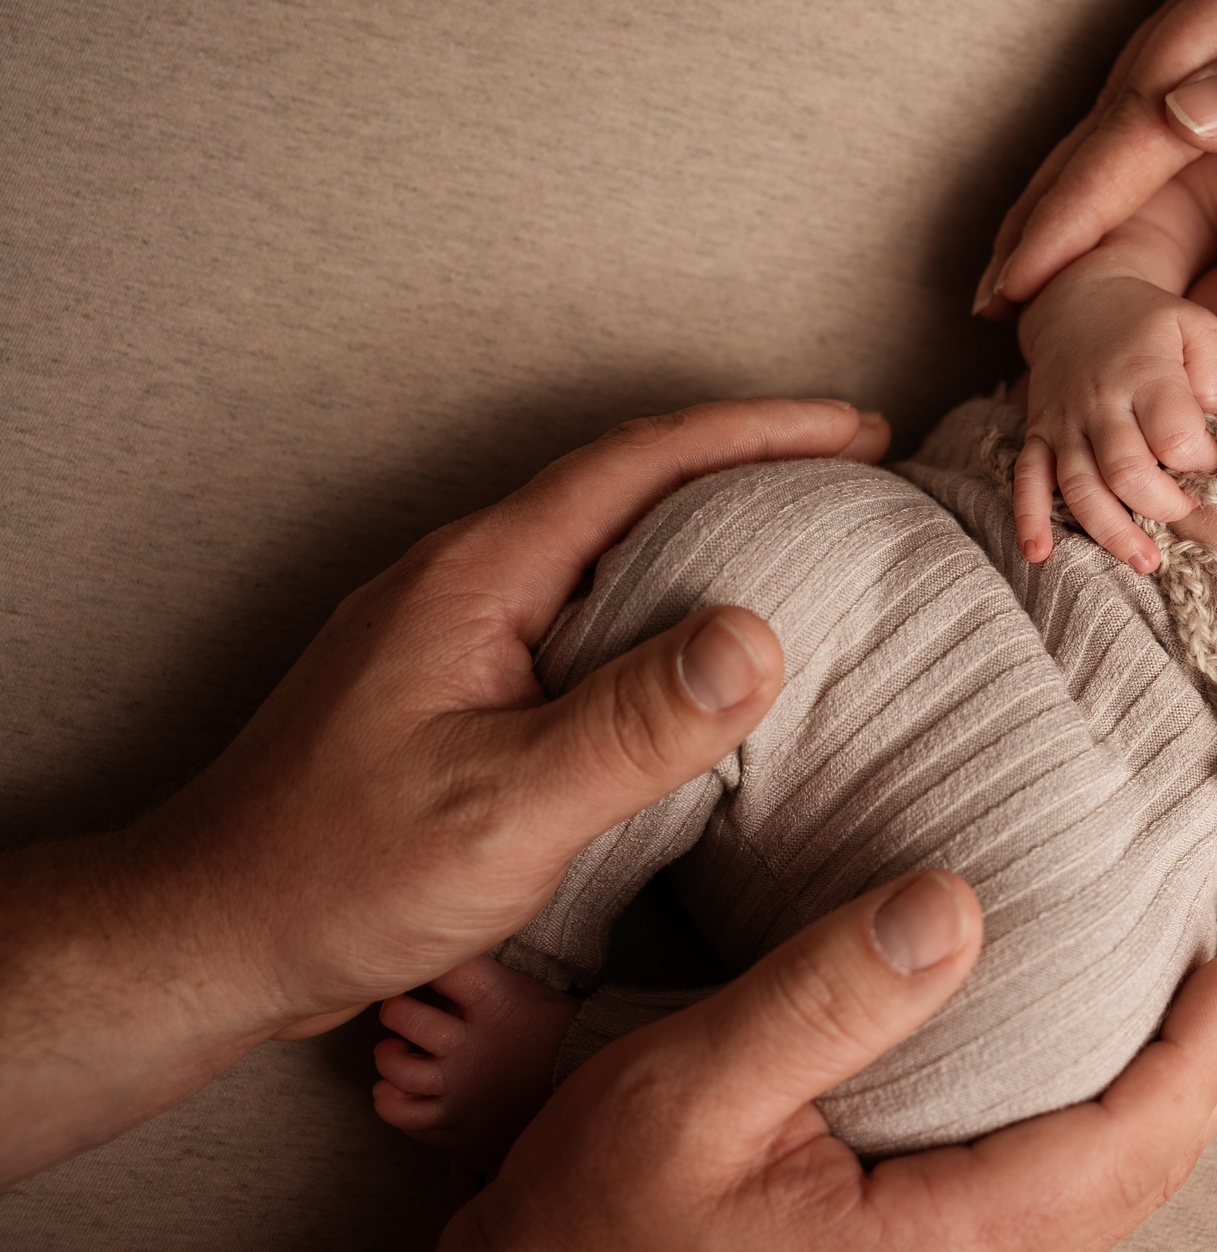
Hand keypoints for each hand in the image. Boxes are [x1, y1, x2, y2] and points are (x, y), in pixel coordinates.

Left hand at [183, 399, 899, 1026]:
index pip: (639, 462)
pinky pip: (579, 605)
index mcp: (476, 578)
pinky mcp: (451, 683)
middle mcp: (461, 580)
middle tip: (852, 471)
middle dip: (747, 461)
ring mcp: (450, 630)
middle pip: (625, 483)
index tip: (857, 431)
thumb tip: (755, 638)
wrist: (209, 937)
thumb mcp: (505, 810)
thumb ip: (632, 726)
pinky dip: (660, 594)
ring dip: (705, 526)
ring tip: (798, 540)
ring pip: (601, 545)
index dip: (758, 432)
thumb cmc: (337, 876)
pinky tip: (693, 645)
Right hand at [445, 869, 1216, 1251]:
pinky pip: (1053, 1197)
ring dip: (1174, 1091)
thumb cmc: (585, 1224)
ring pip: (1106, 1195)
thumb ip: (823, 1001)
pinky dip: (1107, 1119)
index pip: (1120, 1149)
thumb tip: (955, 905)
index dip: (1204, 1050)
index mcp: (931, 1250)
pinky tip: (1104, 1058)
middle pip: (1142, 1179)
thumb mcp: (685, 1093)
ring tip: (1213, 996)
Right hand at [975, 0, 1216, 317]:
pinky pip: (1191, 100)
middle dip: (1054, 201)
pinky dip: (1144, 156)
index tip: (1015, 276)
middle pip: (1118, 109)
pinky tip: (1130, 192)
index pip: (1138, 112)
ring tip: (1033, 259)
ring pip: (1144, 106)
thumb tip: (1182, 119)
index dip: (1075, 200)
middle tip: (991, 294)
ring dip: (1086, 183)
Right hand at [1016, 264, 1216, 572]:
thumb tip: (1216, 423)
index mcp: (1145, 374)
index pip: (1175, 437)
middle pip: (1126, 471)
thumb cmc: (1149, 322)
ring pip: (1080, 487)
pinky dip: (1030, 518)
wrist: (1077, 299)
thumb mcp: (1196, 326)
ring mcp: (1064, 421)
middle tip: (1188, 508)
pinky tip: (1039, 554)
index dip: (1203, 464)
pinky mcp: (1039, 433)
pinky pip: (1026, 479)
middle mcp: (1099, 402)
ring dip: (1112, 532)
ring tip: (1145, 562)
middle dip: (1164, 505)